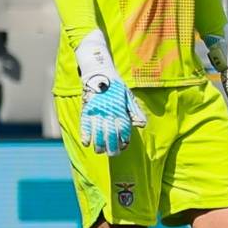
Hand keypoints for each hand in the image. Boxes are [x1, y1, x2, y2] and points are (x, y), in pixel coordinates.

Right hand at [72, 29, 134, 155]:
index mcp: (121, 110)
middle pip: (111, 133)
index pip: (124, 129)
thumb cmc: (116, 87)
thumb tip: (142, 125)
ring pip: (97, 132)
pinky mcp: (86, 109)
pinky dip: (85, 134)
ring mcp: (97, 111)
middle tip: (112, 154)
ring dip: (99, 144)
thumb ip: (135, 111)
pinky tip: (87, 143)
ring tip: (100, 151)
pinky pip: (85, 124)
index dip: (124, 140)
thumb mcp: (129, 97)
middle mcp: (109, 112)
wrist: (100, 74)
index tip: (124, 146)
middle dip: (112, 146)